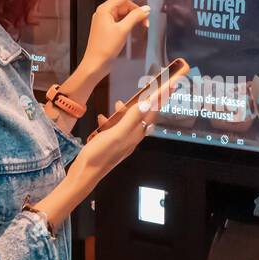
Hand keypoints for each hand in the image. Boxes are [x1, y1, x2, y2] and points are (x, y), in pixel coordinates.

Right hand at [27, 98, 155, 230]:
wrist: (84, 173)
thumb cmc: (100, 154)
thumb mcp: (116, 133)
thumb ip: (132, 118)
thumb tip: (148, 103)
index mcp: (136, 134)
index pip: (153, 112)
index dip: (162, 98)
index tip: (173, 85)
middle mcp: (132, 138)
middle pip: (144, 116)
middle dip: (145, 103)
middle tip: (147, 90)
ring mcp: (122, 142)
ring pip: (129, 122)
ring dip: (125, 111)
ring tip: (118, 104)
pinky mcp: (112, 144)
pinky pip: (116, 129)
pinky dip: (111, 122)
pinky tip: (102, 119)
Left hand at [80, 0, 152, 78]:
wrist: (95, 64)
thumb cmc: (106, 47)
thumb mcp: (123, 30)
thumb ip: (135, 17)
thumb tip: (146, 9)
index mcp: (106, 8)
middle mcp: (105, 11)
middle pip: (127, 4)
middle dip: (139, 11)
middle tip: (148, 24)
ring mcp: (106, 19)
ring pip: (125, 13)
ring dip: (136, 18)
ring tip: (144, 28)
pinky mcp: (108, 28)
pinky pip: (122, 20)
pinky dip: (130, 23)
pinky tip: (136, 29)